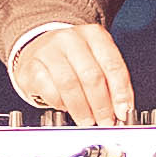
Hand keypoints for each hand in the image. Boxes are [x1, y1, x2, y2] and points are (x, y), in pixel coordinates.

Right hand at [0, 21, 134, 127]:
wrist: (36, 49)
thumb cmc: (71, 60)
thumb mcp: (95, 61)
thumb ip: (110, 82)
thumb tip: (121, 109)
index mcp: (93, 35)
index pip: (112, 65)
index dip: (120, 92)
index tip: (123, 111)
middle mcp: (70, 38)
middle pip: (91, 75)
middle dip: (101, 104)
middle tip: (105, 121)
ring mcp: (49, 51)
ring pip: (70, 84)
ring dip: (82, 108)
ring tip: (87, 120)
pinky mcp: (32, 66)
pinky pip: (49, 90)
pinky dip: (60, 104)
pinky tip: (66, 108)